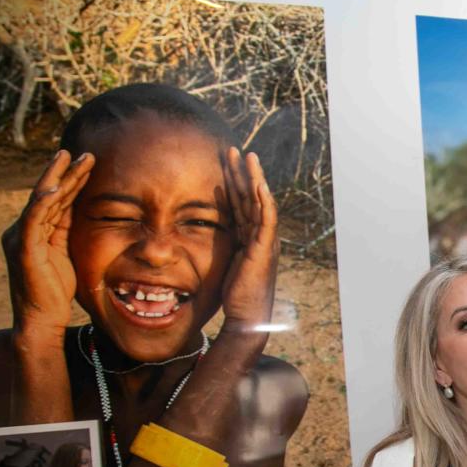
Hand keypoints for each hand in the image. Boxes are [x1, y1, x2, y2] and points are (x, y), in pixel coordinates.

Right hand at [3, 150, 95, 339]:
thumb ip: (66, 231)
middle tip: (85, 154)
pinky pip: (32, 221)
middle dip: (67, 173)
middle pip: (48, 195)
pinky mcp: (25, 249)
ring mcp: (21, 238)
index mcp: (35, 231)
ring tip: (73, 159)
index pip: (55, 200)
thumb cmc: (56, 291)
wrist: (42, 319)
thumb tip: (77, 210)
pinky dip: (42, 204)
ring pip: (41, 201)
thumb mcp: (66, 253)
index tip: (89, 164)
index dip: (72, 181)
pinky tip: (53, 189)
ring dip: (59, 180)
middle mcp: (23, 230)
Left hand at [219, 148, 279, 333]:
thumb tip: (199, 235)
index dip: (233, 183)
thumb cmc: (234, 296)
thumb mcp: (223, 264)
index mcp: (249, 238)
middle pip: (250, 197)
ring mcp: (265, 241)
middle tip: (234, 150)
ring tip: (246, 156)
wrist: (246, 316)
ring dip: (253, 178)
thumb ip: (219, 246)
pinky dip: (264, 201)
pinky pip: (267, 219)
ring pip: (260, 202)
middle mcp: (260, 236)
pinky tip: (259, 184)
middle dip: (242, 173)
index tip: (224, 164)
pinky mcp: (264, 248)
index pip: (241, 204)